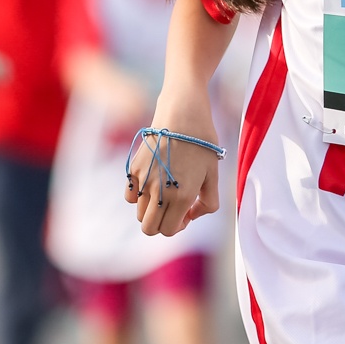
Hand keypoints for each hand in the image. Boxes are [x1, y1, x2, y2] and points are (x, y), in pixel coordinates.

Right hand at [125, 95, 219, 237]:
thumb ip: (207, 203)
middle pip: (148, 227)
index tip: (185, 213)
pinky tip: (152, 183)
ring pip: (139, 212)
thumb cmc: (203, 143)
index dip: (178, 227)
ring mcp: (144, 180)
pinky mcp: (134, 168)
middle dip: (161, 224)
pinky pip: (130, 195)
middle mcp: (159, 192)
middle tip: (173, 208)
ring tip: (165, 192)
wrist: (183, 113)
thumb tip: (190, 215)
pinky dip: (138, 196)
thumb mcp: (214, 175)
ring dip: (151, 209)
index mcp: (182, 196)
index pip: (168, 230)